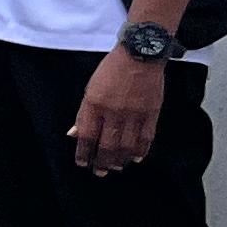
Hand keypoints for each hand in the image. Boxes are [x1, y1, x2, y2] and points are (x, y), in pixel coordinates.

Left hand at [69, 48, 165, 174]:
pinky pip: (146, 138)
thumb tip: (74, 134)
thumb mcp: (90, 89)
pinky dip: (141, 150)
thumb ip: (83, 114)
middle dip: (101, 162)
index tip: (82, 162)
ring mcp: (134, 114)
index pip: (87, 136)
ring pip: (126, 146)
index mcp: (95, 105)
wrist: (140, 54)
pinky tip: (136, 158)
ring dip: (120, 160)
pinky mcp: (152, 113)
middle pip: (107, 145)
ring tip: (115, 167)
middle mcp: (114, 112)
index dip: (83, 153)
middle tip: (99, 172)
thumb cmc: (112, 69)